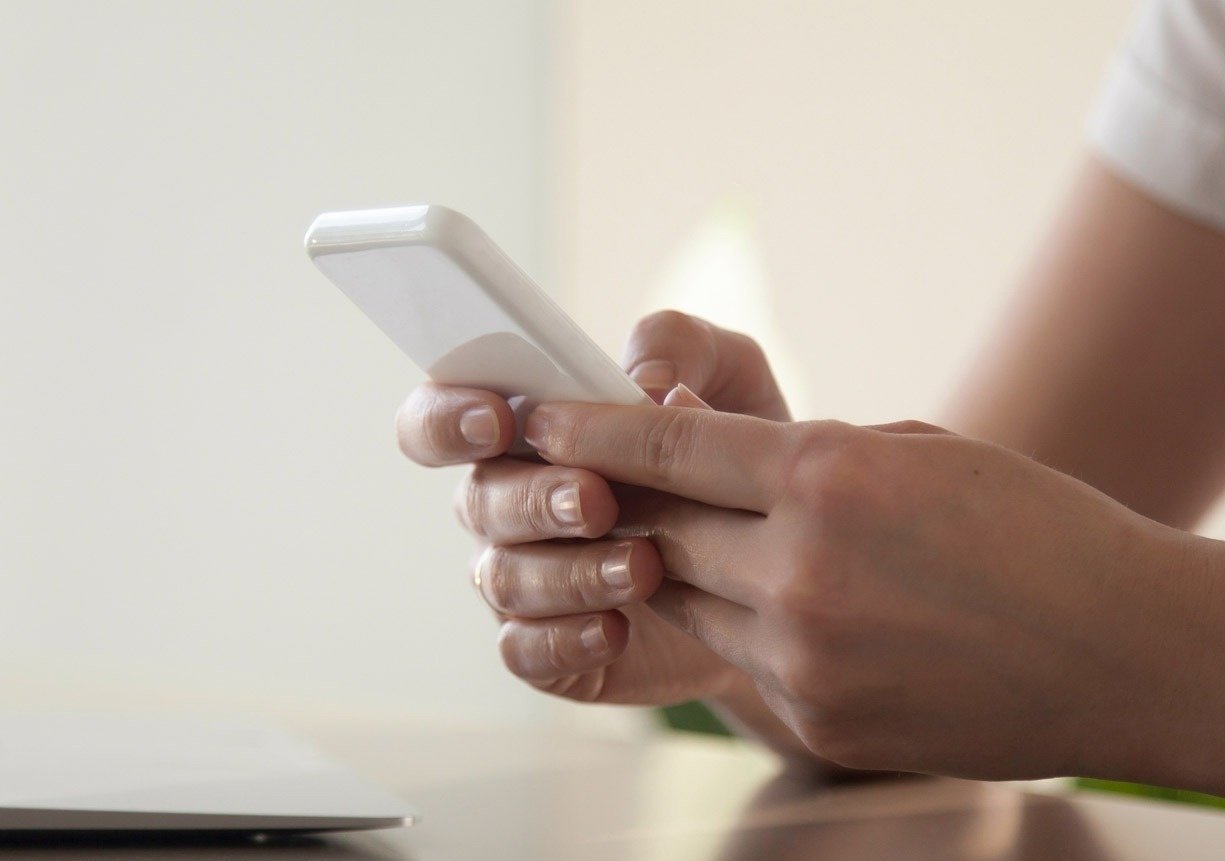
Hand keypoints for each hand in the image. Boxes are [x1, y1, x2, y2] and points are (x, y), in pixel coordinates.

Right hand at [394, 311, 789, 706]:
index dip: (447, 418)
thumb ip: (682, 346)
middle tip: (598, 500)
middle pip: (478, 500)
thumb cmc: (736, 454)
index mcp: (524, 432)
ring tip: (641, 568)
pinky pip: (524, 651)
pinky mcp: (550, 650)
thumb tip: (643, 380)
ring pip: (504, 578)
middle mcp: (507, 504)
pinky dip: (566, 640)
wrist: (785, 564)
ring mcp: (523, 580)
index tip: (498, 421)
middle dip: (535, 499)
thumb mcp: (730, 378)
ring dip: (568, 572)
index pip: (439, 416)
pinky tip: (617, 628)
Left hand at [521, 401, 1195, 778]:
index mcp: (826, 478)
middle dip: (628, 505)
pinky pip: (743, 662)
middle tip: (608, 485)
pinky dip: (751, 631)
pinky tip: (808, 613)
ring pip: (691, 603)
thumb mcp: (920, 452)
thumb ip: (810, 456)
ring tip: (731, 549)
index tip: (540, 418)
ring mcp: (805, 656)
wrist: (1132, 652)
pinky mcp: (818, 720)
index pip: (666, 447)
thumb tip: (721, 455)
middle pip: (658, 531)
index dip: (589, 430)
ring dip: (689, 572)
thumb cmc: (1043, 533)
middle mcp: (801, 570)